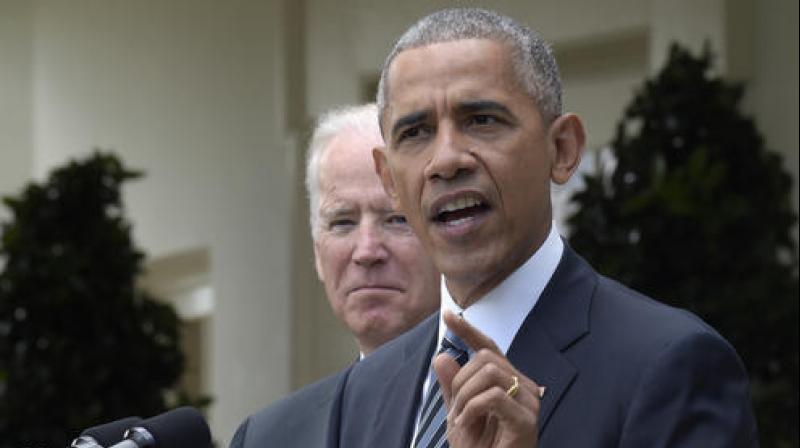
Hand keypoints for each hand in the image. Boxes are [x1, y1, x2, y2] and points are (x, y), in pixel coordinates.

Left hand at [434, 311, 541, 447]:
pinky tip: (467, 425)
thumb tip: (442, 356)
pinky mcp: (527, 420)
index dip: (469, 330)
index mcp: (508, 383)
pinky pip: (494, 396)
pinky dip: (473, 408)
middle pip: (486, 358)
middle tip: (455, 412)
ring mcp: (529, 402)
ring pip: (490, 372)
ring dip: (465, 395)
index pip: (488, 348)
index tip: (448, 315)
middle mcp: (523, 387)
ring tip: (461, 420)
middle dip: (461, 381)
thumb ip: (452, 387)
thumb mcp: (458, 415)